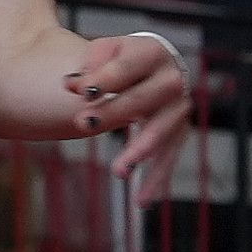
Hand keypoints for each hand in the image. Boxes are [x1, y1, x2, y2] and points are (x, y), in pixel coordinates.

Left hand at [29, 23, 195, 173]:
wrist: (148, 65)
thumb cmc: (118, 60)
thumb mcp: (102, 55)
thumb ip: (87, 70)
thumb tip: (72, 86)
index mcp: (152, 51)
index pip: (126, 67)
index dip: (103, 79)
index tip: (80, 91)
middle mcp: (172, 78)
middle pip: (143, 99)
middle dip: (113, 113)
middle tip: (82, 124)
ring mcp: (179, 107)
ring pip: (163, 131)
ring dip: (140, 151)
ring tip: (119, 171)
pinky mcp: (179, 131)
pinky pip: (169, 156)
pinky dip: (157, 178)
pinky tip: (142, 200)